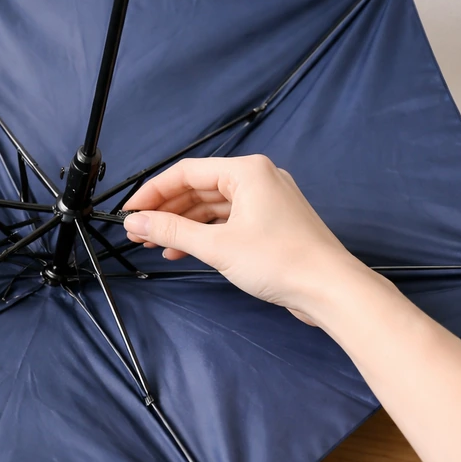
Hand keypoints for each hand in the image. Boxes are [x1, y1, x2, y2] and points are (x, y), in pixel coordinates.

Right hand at [123, 155, 370, 324]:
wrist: (331, 290)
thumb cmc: (280, 261)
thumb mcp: (217, 246)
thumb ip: (172, 231)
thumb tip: (136, 223)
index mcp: (247, 171)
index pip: (186, 172)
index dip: (153, 193)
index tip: (129, 213)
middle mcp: (258, 178)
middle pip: (198, 188)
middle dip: (166, 211)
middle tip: (137, 232)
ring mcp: (266, 201)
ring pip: (212, 206)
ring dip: (183, 225)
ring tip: (155, 245)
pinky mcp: (271, 223)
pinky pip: (228, 220)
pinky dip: (204, 234)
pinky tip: (183, 252)